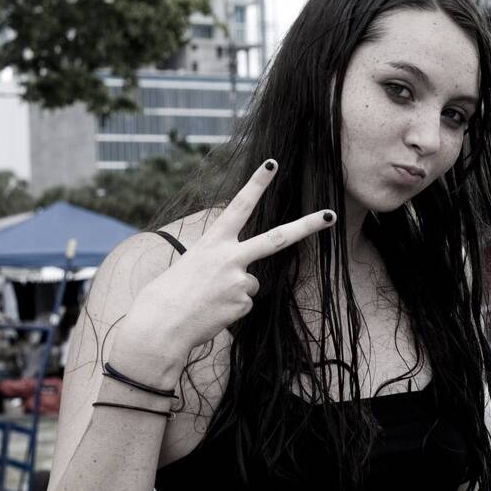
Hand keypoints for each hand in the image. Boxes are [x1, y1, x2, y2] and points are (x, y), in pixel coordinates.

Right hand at [114, 162, 335, 372]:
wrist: (160, 326)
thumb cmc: (167, 294)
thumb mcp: (190, 265)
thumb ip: (220, 262)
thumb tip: (245, 276)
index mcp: (212, 242)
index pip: (239, 206)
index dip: (256, 184)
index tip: (273, 164)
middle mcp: (230, 256)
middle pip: (278, 238)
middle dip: (307, 225)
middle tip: (330, 215)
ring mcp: (240, 280)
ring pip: (251, 281)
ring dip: (234, 290)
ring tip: (207, 299)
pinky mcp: (244, 302)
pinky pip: (244, 303)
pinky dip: (230, 308)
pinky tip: (212, 312)